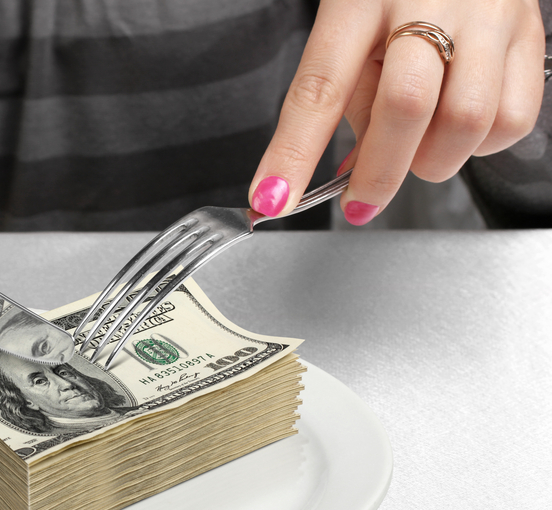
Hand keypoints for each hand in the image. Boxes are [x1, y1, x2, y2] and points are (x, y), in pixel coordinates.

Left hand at [248, 0, 545, 224]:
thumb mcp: (351, 27)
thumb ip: (347, 97)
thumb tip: (350, 175)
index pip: (321, 86)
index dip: (294, 152)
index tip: (273, 197)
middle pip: (406, 104)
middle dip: (379, 173)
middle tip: (360, 200)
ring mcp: (489, 15)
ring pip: (467, 120)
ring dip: (433, 160)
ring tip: (415, 148)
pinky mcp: (530, 35)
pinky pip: (512, 119)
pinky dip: (479, 145)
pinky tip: (457, 126)